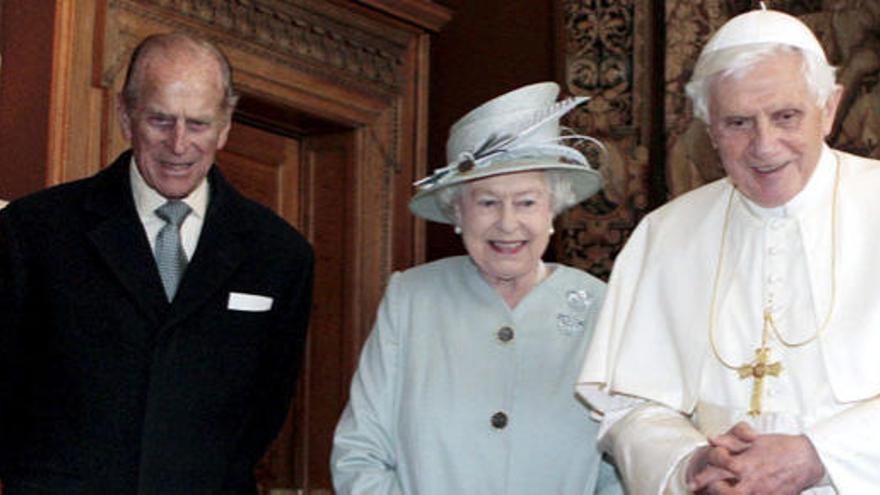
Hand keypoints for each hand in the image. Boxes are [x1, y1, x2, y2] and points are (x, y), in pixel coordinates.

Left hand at [689, 422, 825, 494]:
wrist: (808, 459)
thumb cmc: (780, 447)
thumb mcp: (754, 440)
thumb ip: (730, 441)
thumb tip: (711, 438)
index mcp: (746, 465)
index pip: (718, 472)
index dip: (705, 476)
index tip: (698, 478)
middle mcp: (753, 482)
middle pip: (728, 493)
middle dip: (715, 491)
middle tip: (709, 489)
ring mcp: (764, 494)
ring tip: (723, 492)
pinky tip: (744, 494)